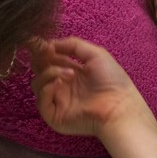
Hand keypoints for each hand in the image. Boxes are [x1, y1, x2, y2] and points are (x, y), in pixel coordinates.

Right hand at [30, 36, 149, 136]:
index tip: (40, 41)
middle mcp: (62, 86)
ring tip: (70, 72)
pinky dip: (47, 88)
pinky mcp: (54, 116)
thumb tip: (50, 43)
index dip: (43, 50)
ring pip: (37, 83)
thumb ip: (73, 45)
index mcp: (71, 71)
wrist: (119, 106)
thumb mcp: (95, 54)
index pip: (49, 59)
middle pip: (39, 70)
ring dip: (49, 72)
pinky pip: (40, 100)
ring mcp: (57, 101)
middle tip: (47, 53)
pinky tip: (60, 83)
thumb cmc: (113, 81)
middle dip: (40, 58)